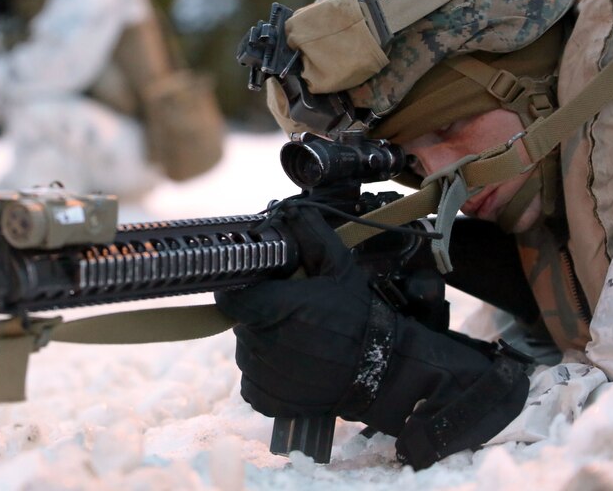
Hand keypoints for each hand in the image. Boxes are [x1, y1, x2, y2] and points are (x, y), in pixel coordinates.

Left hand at [215, 203, 529, 467]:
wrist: (380, 371)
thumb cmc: (359, 318)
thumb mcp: (340, 268)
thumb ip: (312, 236)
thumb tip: (289, 212)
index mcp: (275, 308)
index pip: (231, 297)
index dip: (242, 290)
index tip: (259, 289)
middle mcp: (262, 343)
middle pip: (242, 322)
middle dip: (261, 314)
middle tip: (292, 314)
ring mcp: (263, 375)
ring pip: (247, 351)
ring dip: (264, 343)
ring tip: (299, 340)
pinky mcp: (267, 400)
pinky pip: (253, 382)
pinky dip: (267, 374)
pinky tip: (295, 366)